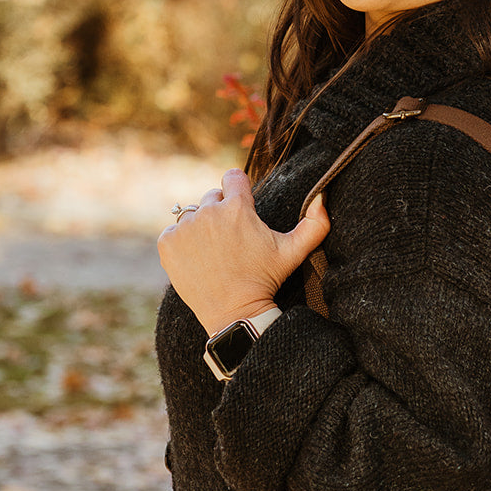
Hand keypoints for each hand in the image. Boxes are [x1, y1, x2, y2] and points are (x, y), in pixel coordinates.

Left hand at [158, 170, 329, 335]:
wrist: (234, 313)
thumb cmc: (265, 280)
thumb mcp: (294, 252)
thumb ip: (315, 223)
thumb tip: (323, 197)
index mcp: (238, 207)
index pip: (233, 177)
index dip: (239, 190)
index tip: (241, 206)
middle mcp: (209, 211)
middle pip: (212, 197)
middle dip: (221, 212)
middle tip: (231, 241)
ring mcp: (185, 227)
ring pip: (192, 215)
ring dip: (201, 228)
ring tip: (214, 253)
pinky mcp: (168, 243)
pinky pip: (173, 232)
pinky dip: (182, 243)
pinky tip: (198, 260)